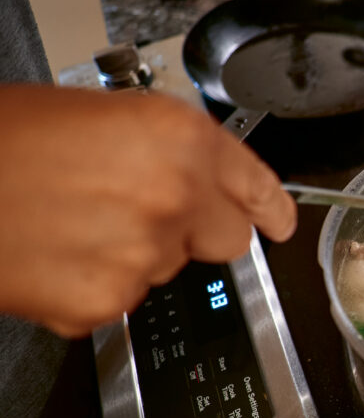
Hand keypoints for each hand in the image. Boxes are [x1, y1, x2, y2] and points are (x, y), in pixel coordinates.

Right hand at [0, 84, 296, 336]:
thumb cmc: (3, 140)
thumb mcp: (99, 115)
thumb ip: (168, 149)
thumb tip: (200, 177)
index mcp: (177, 138)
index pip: (254, 183)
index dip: (271, 205)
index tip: (281, 221)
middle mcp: (173, 197)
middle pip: (227, 239)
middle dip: (197, 230)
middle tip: (143, 213)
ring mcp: (143, 255)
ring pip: (170, 268)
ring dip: (138, 252)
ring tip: (75, 222)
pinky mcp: (105, 302)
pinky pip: (123, 298)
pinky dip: (97, 284)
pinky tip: (57, 253)